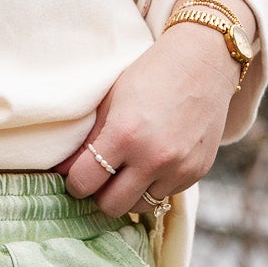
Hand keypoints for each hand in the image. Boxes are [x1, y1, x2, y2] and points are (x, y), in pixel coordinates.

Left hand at [56, 13, 246, 219]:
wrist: (204, 60)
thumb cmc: (151, 75)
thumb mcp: (112, 101)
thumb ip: (88, 140)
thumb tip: (62, 173)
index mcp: (125, 134)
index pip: (85, 183)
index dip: (76, 182)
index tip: (78, 175)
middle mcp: (153, 158)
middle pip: (110, 206)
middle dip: (102, 194)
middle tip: (103, 176)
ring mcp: (178, 168)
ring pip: (139, 206)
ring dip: (130, 193)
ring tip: (131, 168)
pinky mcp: (196, 173)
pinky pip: (165, 195)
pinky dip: (155, 184)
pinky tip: (156, 160)